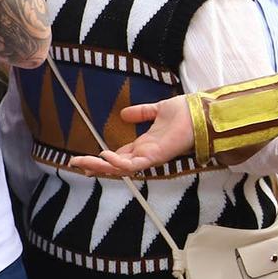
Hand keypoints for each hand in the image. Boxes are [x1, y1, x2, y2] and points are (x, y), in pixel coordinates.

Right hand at [67, 96, 192, 176]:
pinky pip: (134, 164)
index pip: (120, 156)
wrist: (201, 111)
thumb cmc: (185, 112)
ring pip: (121, 168)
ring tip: (83, 163)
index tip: (84, 159)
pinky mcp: (157, 156)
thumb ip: (142, 113)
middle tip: (76, 164)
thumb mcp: (157, 110)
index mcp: (145, 145)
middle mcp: (146, 153)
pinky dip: (119, 162)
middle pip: (116, 165)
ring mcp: (151, 156)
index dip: (103, 159)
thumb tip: (124, 113)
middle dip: (96, 166)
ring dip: (101, 166)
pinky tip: (106, 156)